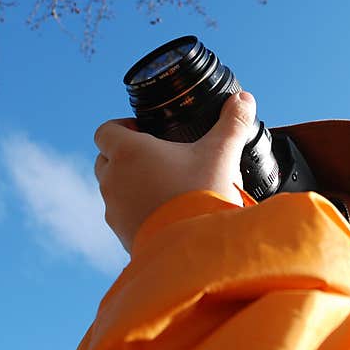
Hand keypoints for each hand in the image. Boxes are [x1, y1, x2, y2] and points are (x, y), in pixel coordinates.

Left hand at [94, 91, 257, 251]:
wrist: (195, 250)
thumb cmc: (201, 196)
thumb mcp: (222, 153)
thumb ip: (232, 123)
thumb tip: (244, 99)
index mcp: (128, 152)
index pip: (105, 130)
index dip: (122, 127)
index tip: (144, 131)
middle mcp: (113, 180)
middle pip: (105, 159)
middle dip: (125, 157)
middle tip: (157, 159)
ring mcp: (114, 210)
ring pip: (112, 190)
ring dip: (130, 186)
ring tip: (163, 188)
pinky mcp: (121, 235)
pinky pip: (122, 218)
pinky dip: (137, 213)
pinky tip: (164, 215)